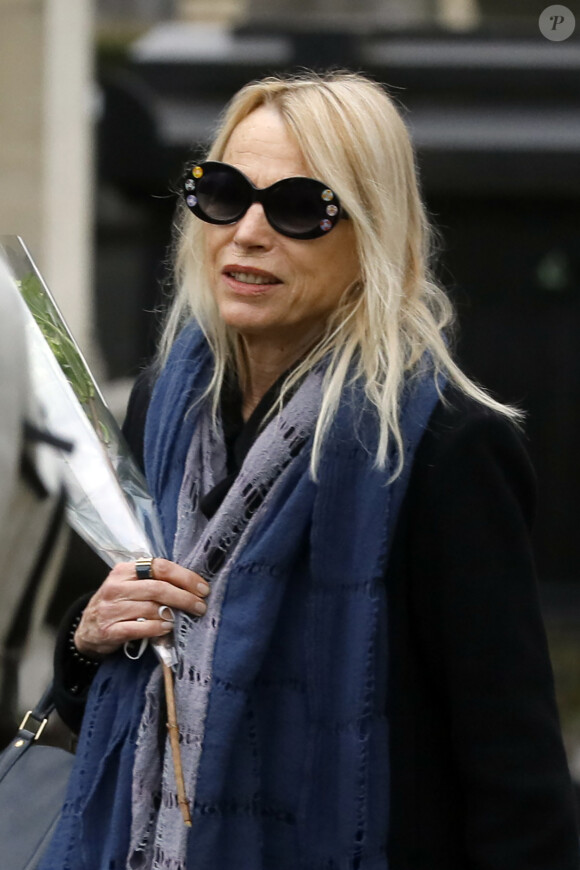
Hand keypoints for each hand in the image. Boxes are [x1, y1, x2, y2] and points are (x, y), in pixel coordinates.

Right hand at [74, 558, 209, 657]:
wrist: (87, 630)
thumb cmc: (117, 604)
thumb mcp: (130, 586)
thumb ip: (153, 581)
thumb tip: (190, 586)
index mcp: (124, 570)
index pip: (160, 567)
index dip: (185, 577)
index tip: (202, 588)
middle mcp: (116, 587)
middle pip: (158, 588)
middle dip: (184, 597)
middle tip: (200, 606)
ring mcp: (111, 609)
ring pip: (150, 608)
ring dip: (172, 614)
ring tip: (184, 618)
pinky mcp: (109, 630)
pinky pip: (140, 628)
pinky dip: (157, 628)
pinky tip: (167, 628)